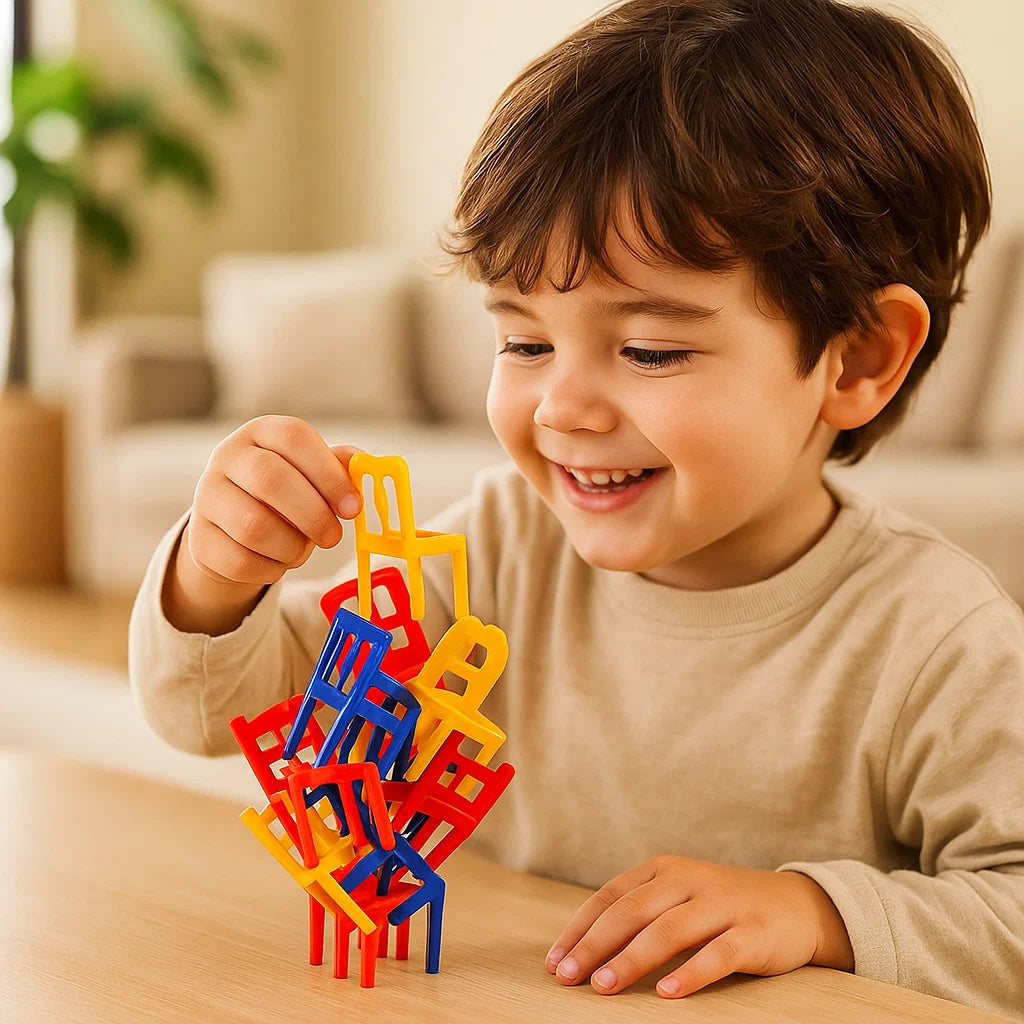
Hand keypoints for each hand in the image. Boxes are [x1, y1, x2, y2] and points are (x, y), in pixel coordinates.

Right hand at [187, 415, 362, 586]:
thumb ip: (340, 467)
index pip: (294, 438)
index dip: (329, 474)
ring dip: (292, 547)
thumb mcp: (312, 472)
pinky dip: (272, 569)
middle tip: (334, 537)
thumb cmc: (286, 495)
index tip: (353, 507)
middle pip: (271, 480)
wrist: (234, 528)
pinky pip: (241, 561)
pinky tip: (280, 561)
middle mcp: (228, 456)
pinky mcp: (199, 539)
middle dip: (313, 515)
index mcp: (262, 432)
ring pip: (255, 527)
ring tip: (303, 548)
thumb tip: (366, 466)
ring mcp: (207, 496)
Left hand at [545, 855, 852, 998]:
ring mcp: (721, 904)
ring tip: (605, 986)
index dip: (580, 928)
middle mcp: (688, 880)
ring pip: (668, 930)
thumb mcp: (677, 898)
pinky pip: (717, 954)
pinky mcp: (752, 932)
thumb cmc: (720, 907)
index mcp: (663, 869)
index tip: (555, 960)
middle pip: (632, 911)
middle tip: (569, 976)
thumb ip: (639, 914)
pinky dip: (690, 973)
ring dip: (632, 959)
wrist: (795, 905)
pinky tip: (667, 993)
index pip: (611, 896)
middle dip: (595, 944)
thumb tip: (582, 950)